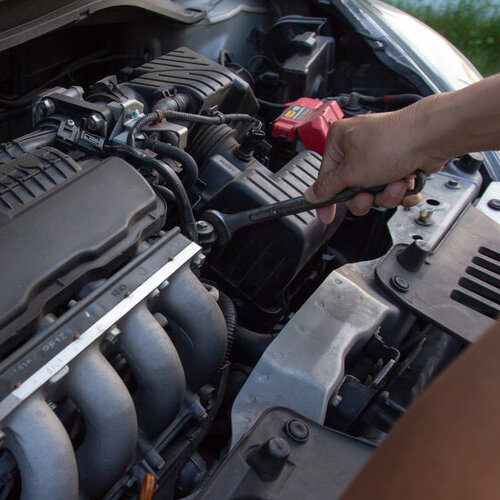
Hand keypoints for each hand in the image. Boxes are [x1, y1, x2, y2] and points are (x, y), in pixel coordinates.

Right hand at [305, 101, 446, 223]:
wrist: (432, 137)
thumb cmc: (393, 142)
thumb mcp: (351, 172)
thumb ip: (328, 188)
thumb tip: (311, 195)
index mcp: (340, 140)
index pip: (326, 176)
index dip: (328, 199)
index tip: (326, 216)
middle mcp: (358, 145)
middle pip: (351, 187)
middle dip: (365, 196)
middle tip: (369, 194)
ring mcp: (380, 154)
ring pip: (373, 190)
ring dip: (385, 194)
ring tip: (395, 183)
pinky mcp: (398, 161)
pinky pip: (390, 187)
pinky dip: (399, 190)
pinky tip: (406, 182)